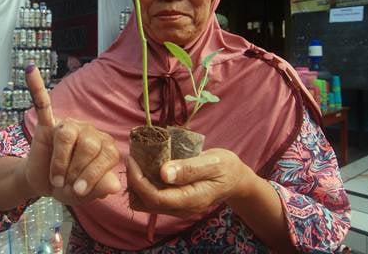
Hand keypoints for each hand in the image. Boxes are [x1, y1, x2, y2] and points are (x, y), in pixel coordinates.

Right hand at [22, 65, 121, 205]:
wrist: (44, 185)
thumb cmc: (70, 186)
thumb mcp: (85, 193)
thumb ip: (100, 188)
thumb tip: (114, 185)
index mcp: (105, 146)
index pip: (106, 154)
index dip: (92, 175)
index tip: (78, 191)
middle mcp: (90, 131)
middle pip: (88, 145)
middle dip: (75, 170)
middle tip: (64, 185)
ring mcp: (69, 126)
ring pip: (66, 136)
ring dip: (59, 162)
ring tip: (55, 178)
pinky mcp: (48, 125)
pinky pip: (43, 104)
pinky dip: (37, 88)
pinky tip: (31, 71)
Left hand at [126, 148, 253, 217]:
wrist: (235, 178)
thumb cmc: (226, 167)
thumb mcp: (212, 163)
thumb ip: (188, 168)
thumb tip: (163, 173)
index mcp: (190, 200)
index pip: (154, 198)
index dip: (138, 180)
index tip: (132, 159)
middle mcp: (181, 208)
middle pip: (144, 203)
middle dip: (133, 182)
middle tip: (134, 158)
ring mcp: (177, 207)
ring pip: (144, 203)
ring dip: (136, 183)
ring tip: (139, 161)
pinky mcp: (173, 202)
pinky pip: (150, 197)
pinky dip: (143, 183)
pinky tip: (146, 167)